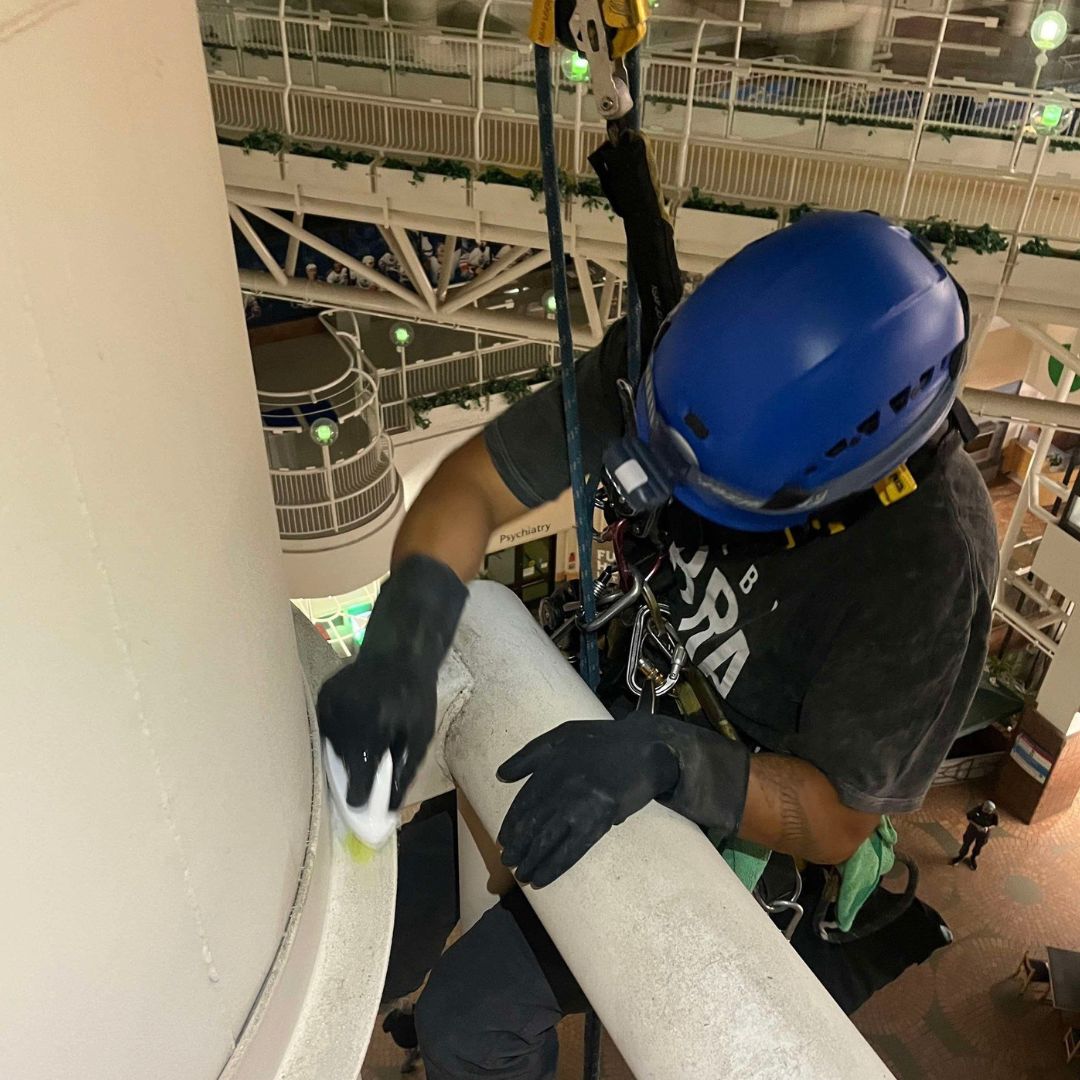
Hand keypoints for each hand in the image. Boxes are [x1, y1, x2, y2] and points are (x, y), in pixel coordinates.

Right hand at [317, 556, 466, 808]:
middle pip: (344, 762)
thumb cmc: (415, 697)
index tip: (359, 803)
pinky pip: (326, 729)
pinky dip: (339, 733)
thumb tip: (389, 807)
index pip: (359, 772)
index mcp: (376, 726)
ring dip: (347, 751)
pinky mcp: (323, 697)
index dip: (359, 793)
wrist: (398, 652)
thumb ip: (405, 771)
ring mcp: (331, 704)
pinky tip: (357, 722)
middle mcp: (349, 715)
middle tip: (371, 766)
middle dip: (357, 770)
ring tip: (368, 736)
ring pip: (333, 746)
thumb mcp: (421, 735)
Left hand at [497, 711, 751, 887]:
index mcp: (551, 763)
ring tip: (523, 875)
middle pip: (532, 822)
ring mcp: (581, 801)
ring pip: (547, 838)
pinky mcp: (601, 816)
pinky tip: (543, 878)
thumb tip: (501, 776)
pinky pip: (572, 848)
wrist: (648, 747)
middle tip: (509, 862)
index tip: (504, 839)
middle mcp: (562, 783)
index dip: (512, 823)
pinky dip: (554, 866)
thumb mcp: (564, 735)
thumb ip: (530, 754)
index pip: (524, 800)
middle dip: (518, 846)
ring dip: (532, 860)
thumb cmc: (604, 741)